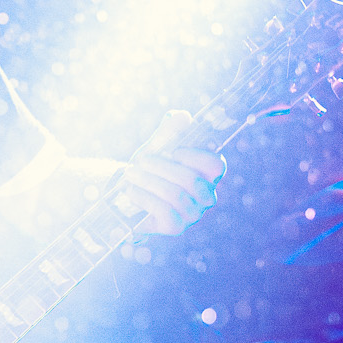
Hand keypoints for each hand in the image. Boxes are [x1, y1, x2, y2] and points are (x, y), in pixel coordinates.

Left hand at [123, 110, 224, 235]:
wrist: (126, 195)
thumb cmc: (147, 169)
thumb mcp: (156, 147)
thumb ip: (169, 132)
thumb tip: (181, 115)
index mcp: (206, 175)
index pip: (216, 166)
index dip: (196, 157)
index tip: (173, 151)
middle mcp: (205, 196)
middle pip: (192, 180)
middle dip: (162, 167)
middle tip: (140, 160)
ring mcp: (192, 213)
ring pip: (176, 195)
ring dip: (149, 181)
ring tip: (129, 173)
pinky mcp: (175, 227)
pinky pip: (165, 212)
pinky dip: (144, 198)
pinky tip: (130, 190)